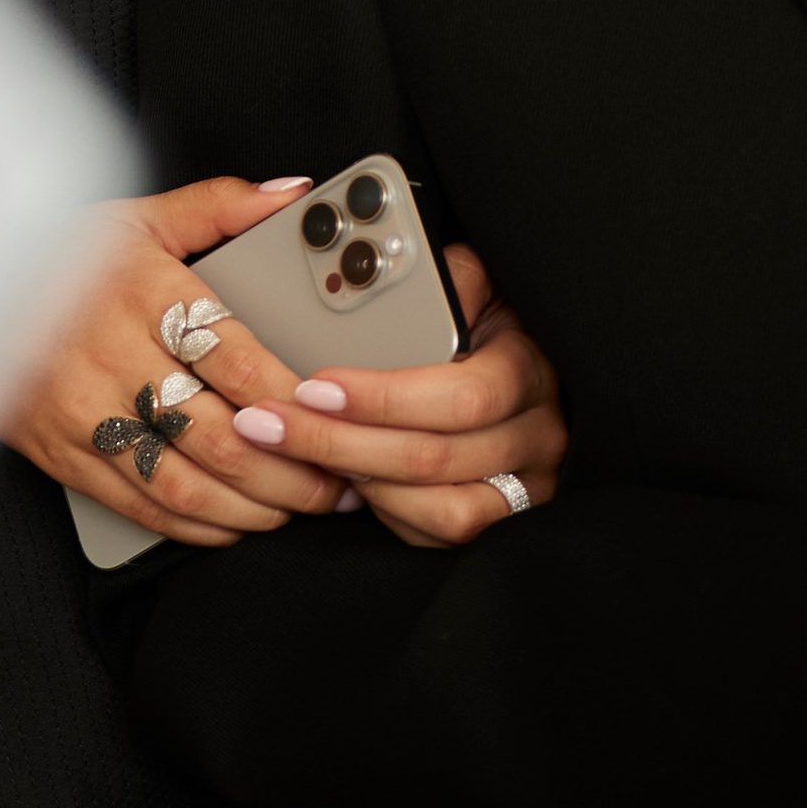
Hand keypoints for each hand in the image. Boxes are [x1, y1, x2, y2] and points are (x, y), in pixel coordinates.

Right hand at [0, 176, 347, 547]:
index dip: (295, 402)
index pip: (238, 363)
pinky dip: (194, 524)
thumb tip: (292, 195)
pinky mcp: (59, 454)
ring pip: (182, 482)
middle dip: (291, 469)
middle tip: (336, 480)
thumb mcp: (138, 216)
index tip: (337, 415)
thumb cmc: (60, 252)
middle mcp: (114, 357)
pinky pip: (137, 504)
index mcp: (143, 293)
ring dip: (251, 506)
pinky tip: (232, 521)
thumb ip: (221, 207)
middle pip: (219, 436)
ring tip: (295, 506)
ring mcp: (83, 413)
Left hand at [224, 247, 567, 546]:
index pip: (461, 398)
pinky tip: (348, 479)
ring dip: (362, 483)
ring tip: (302, 451)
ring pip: (439, 509)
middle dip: (339, 443)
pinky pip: (438, 534)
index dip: (382, 399)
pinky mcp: (502, 520)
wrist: (531, 370)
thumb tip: (391, 273)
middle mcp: (538, 435)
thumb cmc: (493, 322)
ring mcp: (526, 485)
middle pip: (433, 458)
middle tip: (269, 424)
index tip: (316, 386)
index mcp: (530, 370)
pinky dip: (388, 512)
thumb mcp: (478, 282)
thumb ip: (445, 276)